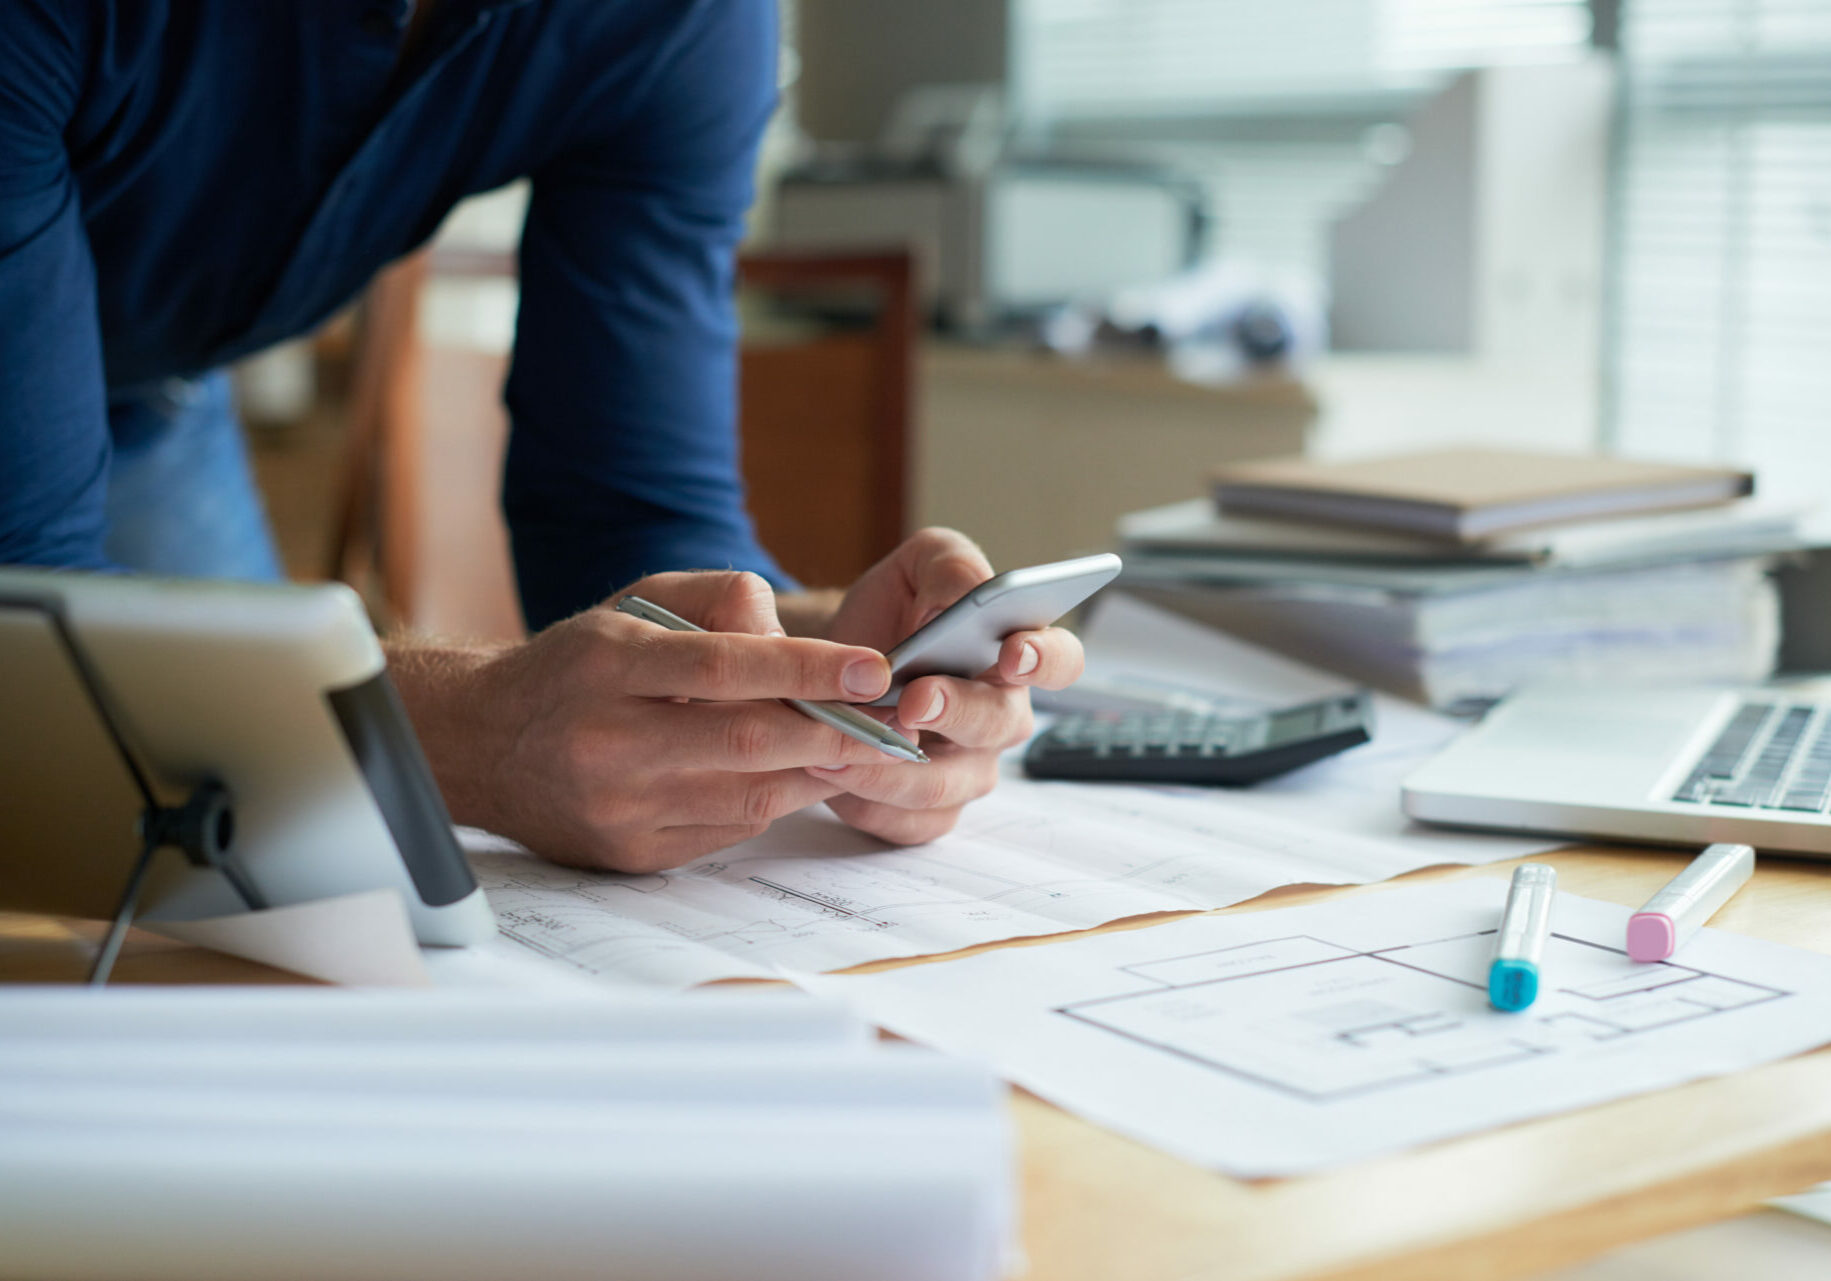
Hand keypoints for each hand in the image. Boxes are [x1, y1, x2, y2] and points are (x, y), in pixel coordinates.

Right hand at [405, 571, 907, 871]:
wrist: (483, 743)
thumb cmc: (579, 664)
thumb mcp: (636, 603)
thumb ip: (720, 601)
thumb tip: (798, 641)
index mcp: (607, 664)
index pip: (723, 666)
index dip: (807, 668)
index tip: (874, 668)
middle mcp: (607, 741)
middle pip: (746, 741)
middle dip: (834, 732)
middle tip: (895, 723)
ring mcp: (618, 807)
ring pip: (747, 795)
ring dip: (817, 773)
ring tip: (864, 748)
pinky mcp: (630, 854)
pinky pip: (728, 830)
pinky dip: (775, 802)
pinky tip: (800, 776)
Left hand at [806, 527, 1084, 843]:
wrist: (835, 660)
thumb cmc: (894, 610)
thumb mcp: (921, 564)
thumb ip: (952, 567)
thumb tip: (969, 593)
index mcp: (1016, 656)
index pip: (1060, 661)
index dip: (1043, 659)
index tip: (1011, 652)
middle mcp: (1001, 717)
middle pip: (997, 724)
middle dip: (954, 710)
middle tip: (912, 699)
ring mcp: (968, 770)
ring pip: (945, 784)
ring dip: (891, 765)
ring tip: (839, 741)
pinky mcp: (928, 812)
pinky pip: (908, 822)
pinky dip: (867, 802)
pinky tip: (831, 774)